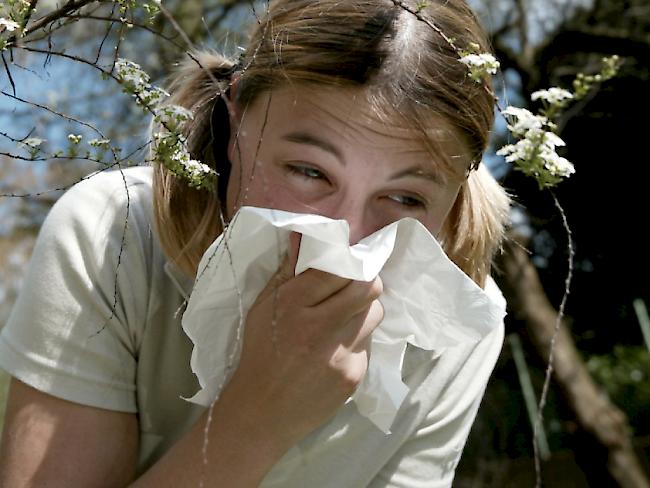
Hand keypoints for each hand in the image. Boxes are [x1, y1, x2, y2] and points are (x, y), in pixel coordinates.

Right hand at [221, 233, 383, 448]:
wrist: (262, 411)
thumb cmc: (260, 352)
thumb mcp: (263, 308)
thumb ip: (286, 272)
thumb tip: (304, 237)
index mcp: (294, 304)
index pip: (339, 269)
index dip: (348, 261)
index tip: (347, 262)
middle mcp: (321, 326)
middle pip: (368, 288)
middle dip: (364, 281)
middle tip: (353, 285)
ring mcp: (342, 353)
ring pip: (375, 314)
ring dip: (364, 310)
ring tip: (344, 317)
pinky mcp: (355, 375)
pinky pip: (368, 344)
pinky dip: (357, 339)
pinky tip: (336, 348)